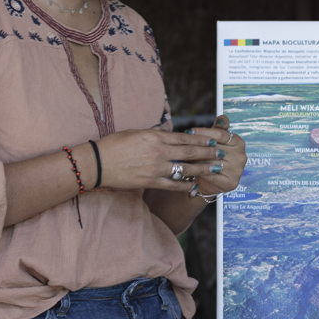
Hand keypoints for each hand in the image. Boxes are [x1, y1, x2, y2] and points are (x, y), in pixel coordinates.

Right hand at [91, 118, 242, 191]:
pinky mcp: (150, 181)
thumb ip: (153, 134)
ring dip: (202, 169)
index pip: (184, 138)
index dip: (201, 139)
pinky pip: (172, 184)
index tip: (214, 139)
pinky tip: (194, 185)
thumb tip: (166, 133)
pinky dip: (185, 185)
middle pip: (189, 152)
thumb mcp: (135, 132)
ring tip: (215, 168)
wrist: (97, 163)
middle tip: (222, 153)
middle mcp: (159, 152)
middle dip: (208, 153)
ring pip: (185, 168)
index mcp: (155, 137)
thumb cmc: (113, 145)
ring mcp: (156, 168)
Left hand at [183, 116, 246, 199]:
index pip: (220, 134)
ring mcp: (238, 170)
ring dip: (195, 159)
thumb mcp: (215, 141)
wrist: (208, 181)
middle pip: (215, 148)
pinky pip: (211, 175)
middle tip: (181, 145)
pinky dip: (198, 171)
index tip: (188, 131)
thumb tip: (221, 118)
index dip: (203, 132)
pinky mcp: (231, 183)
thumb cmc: (210, 157)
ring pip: (211, 161)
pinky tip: (188, 168)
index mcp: (239, 143)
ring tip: (182, 156)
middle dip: (197, 146)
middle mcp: (241, 156)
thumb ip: (218, 129)